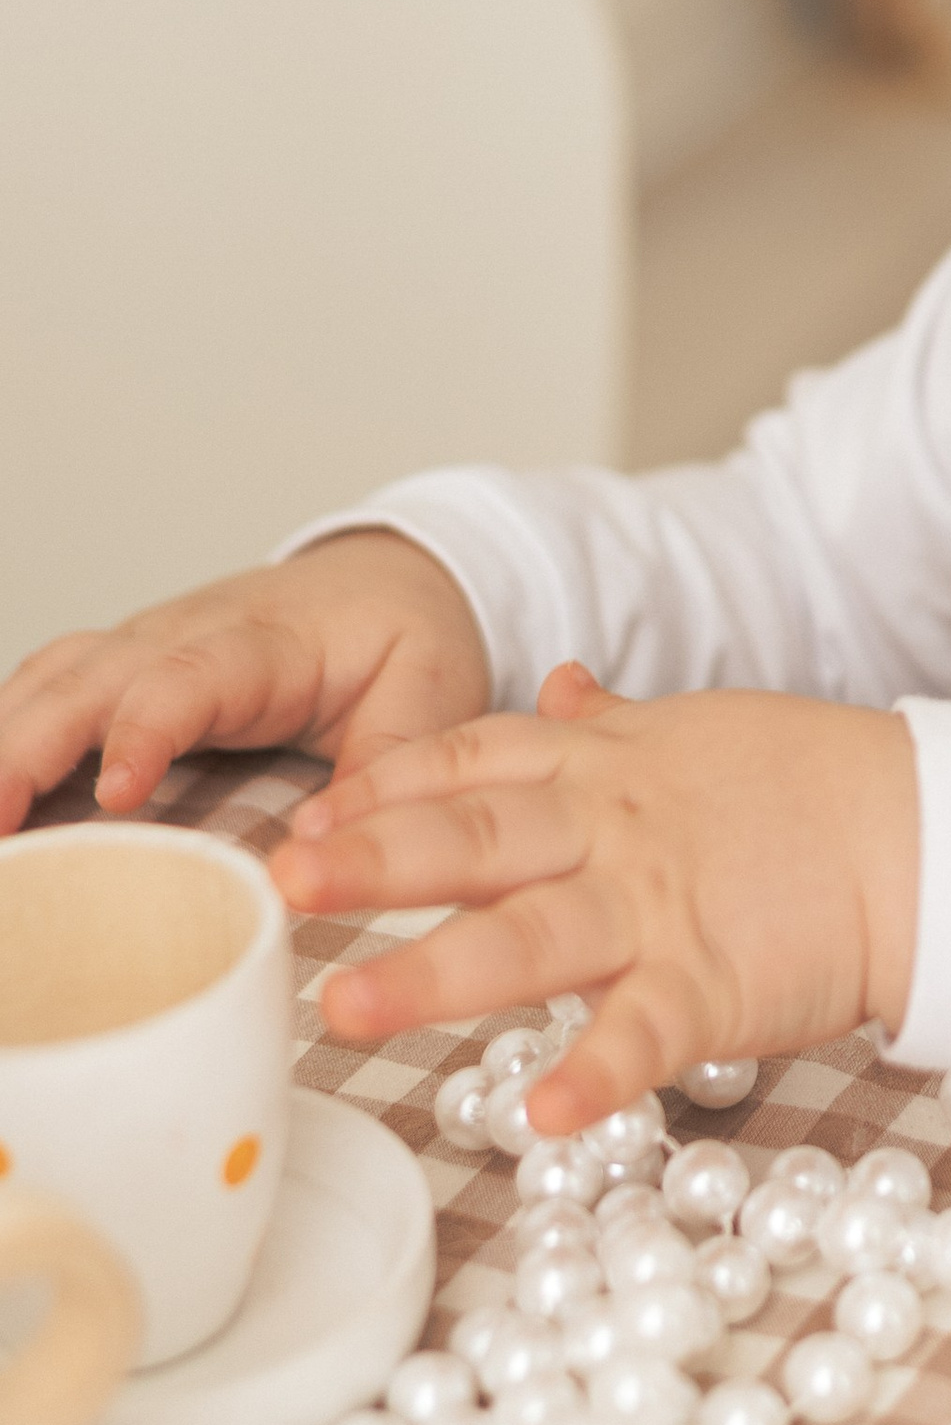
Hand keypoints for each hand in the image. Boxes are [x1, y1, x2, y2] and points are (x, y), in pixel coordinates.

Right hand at [0, 535, 491, 835]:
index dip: (143, 732)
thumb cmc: (408, 636)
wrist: (393, 574)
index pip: (188, 678)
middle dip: (27, 747)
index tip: (114, 795)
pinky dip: (9, 735)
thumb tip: (327, 849)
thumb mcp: (432, 694)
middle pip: (87, 676)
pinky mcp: (124, 666)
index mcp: (266, 641)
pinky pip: (45, 691)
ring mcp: (144, 644)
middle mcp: (186, 633)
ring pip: (49, 679)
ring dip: (3, 742)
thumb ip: (389, 767)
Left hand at [271, 663, 920, 1129]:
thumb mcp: (697, 732)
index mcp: (604, 766)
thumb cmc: (809, 785)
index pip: (471, 763)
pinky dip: (594, 1075)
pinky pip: (644, 1034)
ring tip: (349, 1007)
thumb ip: (612, 720)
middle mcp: (613, 828)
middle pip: (477, 838)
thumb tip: (560, 683)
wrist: (926, 833)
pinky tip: (541, 1115)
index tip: (306, 815)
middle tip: (285, 880)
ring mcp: (661, 906)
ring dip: (436, 974)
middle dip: (374, 859)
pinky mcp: (715, 983)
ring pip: (531, 936)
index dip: (383, 789)